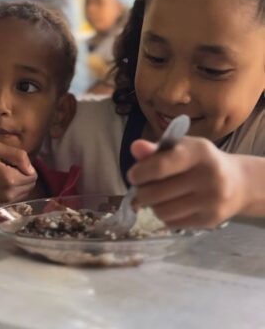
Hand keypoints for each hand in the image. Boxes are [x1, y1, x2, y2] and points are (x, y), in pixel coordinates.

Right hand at [0, 141, 37, 211]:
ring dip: (16, 185)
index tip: (10, 161)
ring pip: (21, 195)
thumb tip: (32, 169)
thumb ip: (18, 156)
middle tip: (4, 166)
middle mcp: (7, 196)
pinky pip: (10, 201)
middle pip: (29, 187)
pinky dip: (7, 193)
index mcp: (9, 180)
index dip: (25, 166)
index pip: (33, 176)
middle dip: (22, 176)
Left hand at [128, 137, 249, 228]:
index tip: (133, 176)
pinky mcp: (210, 220)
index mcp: (198, 152)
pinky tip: (171, 206)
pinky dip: (165, 216)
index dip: (140, 174)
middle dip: (141, 193)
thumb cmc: (199, 161)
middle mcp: (209, 176)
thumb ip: (155, 150)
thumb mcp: (180, 148)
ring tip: (156, 198)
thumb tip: (135, 147)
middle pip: (156, 193)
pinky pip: (172, 223)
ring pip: (162, 212)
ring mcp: (212, 201)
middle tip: (142, 189)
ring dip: (152, 206)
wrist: (237, 183)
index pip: (160, 166)